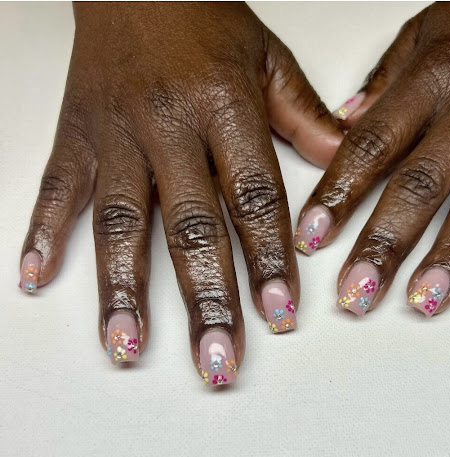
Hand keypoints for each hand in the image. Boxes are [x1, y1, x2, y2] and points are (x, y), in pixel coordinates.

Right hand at [19, 2, 342, 381]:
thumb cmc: (203, 19)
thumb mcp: (268, 60)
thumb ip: (306, 117)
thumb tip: (346, 161)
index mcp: (224, 107)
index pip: (255, 199)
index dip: (269, 261)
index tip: (279, 315)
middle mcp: (167, 127)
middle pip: (189, 228)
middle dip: (205, 301)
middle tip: (216, 361)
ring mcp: (114, 135)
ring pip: (117, 223)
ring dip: (122, 290)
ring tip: (127, 347)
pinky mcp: (74, 136)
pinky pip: (54, 189)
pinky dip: (41, 233)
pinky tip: (36, 278)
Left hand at [294, 2, 449, 316]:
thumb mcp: (426, 33)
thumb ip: (385, 84)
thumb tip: (344, 126)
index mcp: (433, 76)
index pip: (370, 145)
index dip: (339, 194)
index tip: (311, 237)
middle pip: (420, 183)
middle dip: (386, 242)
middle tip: (357, 291)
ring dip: (449, 256)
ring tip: (421, 301)